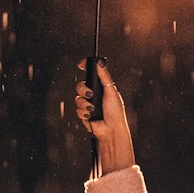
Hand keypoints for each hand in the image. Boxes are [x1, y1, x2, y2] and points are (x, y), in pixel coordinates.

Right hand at [75, 58, 134, 174]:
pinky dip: (83, 112)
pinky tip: (90, 115)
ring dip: (84, 103)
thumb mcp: (111, 91)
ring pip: (77, 98)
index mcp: (102, 87)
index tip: (80, 64)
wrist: (111, 130)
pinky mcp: (84, 114)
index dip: (85, 67)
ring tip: (92, 108)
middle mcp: (94, 95)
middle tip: (90, 94)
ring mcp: (88, 104)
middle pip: (81, 85)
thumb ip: (104, 77)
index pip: (91, 74)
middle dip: (83, 89)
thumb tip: (99, 62)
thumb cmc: (115, 112)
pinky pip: (77, 109)